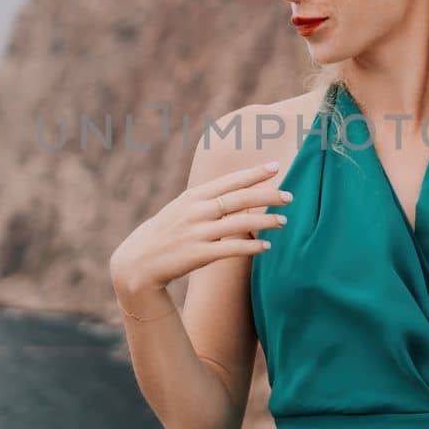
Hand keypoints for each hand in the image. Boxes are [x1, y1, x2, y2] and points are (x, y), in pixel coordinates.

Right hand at [109, 161, 291, 295]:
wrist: (138, 261)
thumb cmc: (166, 233)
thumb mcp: (183, 209)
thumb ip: (208, 201)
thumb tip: (238, 194)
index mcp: (194, 196)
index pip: (230, 181)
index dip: (254, 173)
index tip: (276, 167)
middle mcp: (197, 211)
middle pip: (240, 199)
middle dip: (268, 195)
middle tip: (290, 196)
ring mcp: (197, 232)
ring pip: (239, 223)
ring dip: (265, 221)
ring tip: (283, 221)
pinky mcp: (197, 254)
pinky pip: (231, 249)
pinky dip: (251, 247)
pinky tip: (267, 247)